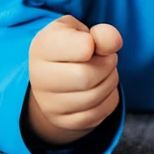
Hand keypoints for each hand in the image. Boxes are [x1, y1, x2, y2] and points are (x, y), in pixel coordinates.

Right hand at [26, 15, 123, 146]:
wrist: (56, 77)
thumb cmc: (70, 47)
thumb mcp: (81, 31)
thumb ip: (100, 33)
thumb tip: (114, 42)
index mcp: (43, 47)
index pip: (80, 48)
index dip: (93, 43)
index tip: (90, 42)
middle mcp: (39, 78)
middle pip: (87, 76)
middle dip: (107, 64)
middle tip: (105, 57)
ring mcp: (50, 104)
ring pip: (95, 96)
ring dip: (110, 80)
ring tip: (102, 71)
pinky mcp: (65, 122)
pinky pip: (101, 111)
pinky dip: (109, 97)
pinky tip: (100, 88)